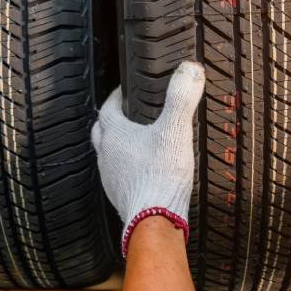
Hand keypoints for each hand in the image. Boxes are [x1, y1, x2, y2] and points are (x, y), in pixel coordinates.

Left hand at [92, 61, 204, 256]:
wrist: (154, 221)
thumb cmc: (161, 175)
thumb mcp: (175, 131)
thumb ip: (181, 98)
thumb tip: (189, 69)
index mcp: (114, 134)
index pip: (107, 107)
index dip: (115, 97)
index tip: (125, 91)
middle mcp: (106, 154)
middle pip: (101, 130)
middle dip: (111, 119)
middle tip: (128, 114)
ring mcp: (109, 176)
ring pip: (106, 153)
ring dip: (117, 145)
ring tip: (136, 141)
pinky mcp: (118, 195)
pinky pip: (117, 175)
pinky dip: (125, 167)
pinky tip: (142, 170)